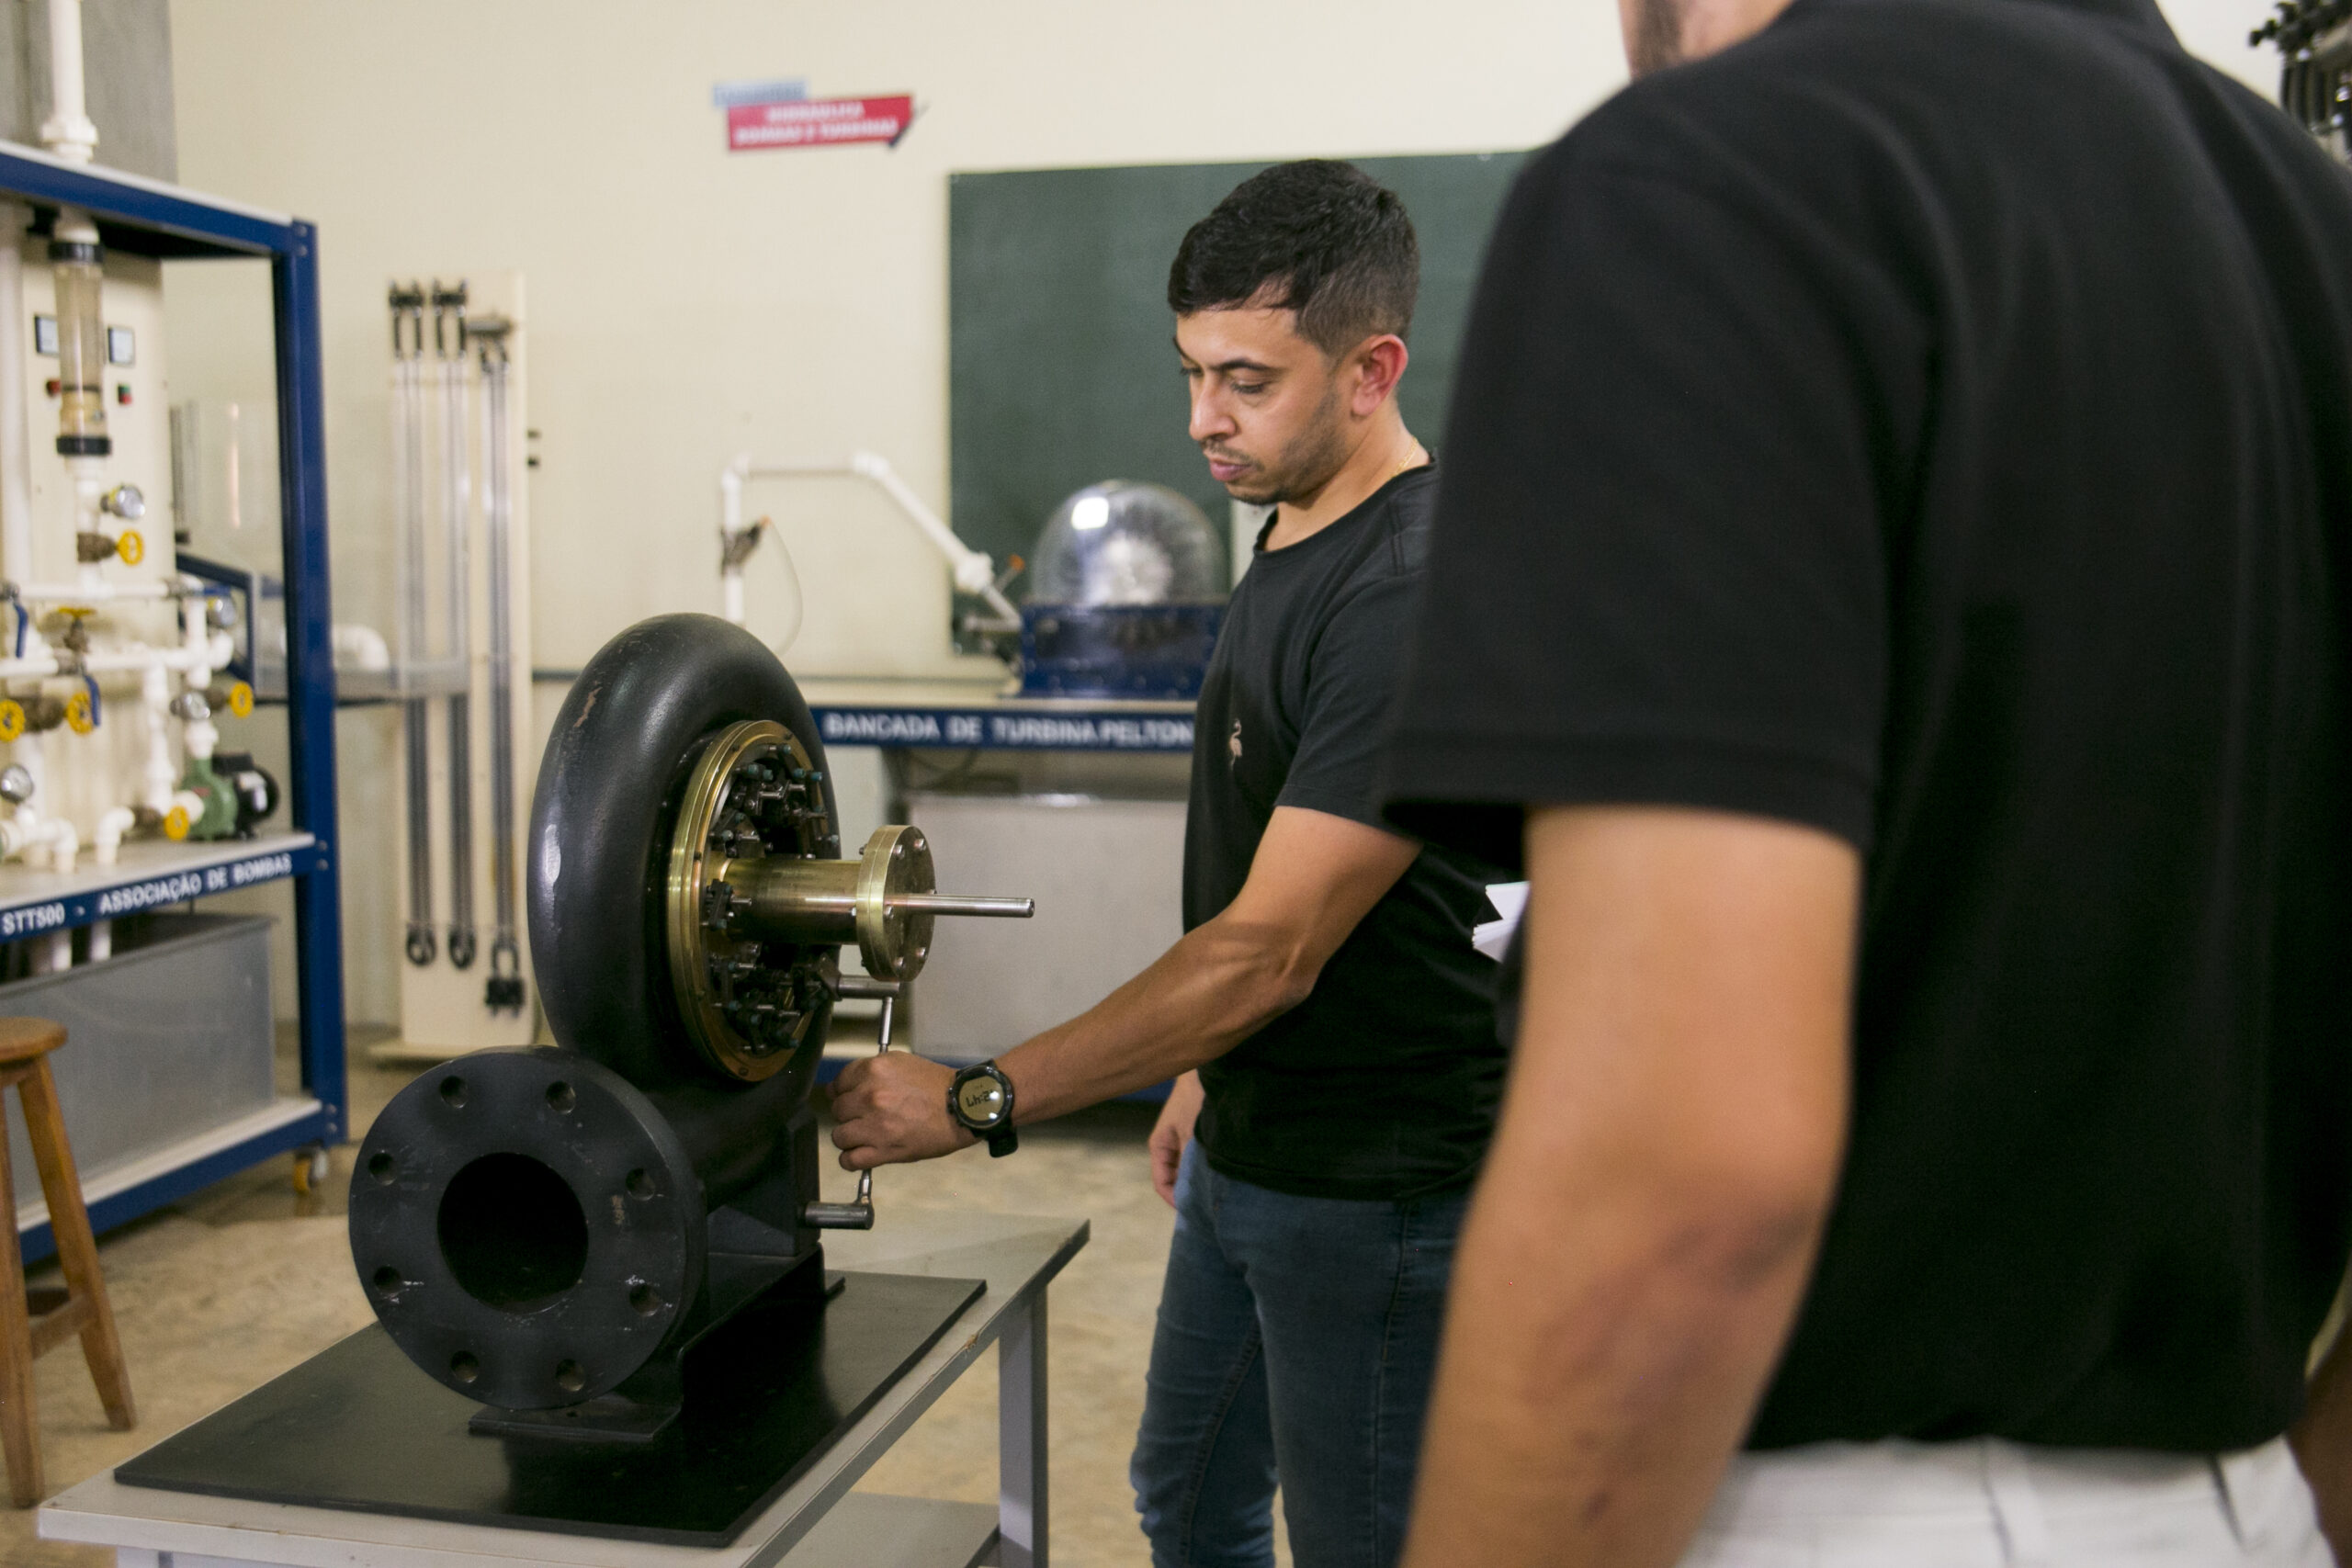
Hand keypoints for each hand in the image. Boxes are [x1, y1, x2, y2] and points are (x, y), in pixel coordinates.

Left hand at [829, 1052, 972, 1169]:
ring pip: (839, 1136)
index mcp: (874, 1070)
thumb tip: (837, 1087)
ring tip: (866, 1136)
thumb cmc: (935, 1085)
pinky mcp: (883, 1151)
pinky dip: (851, 1160)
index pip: (838, 1083)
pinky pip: (849, 1160)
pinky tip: (861, 1154)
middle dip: (849, 1114)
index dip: (844, 1092)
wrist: (962, 1107)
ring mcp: (875, 1125)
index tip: (852, 1099)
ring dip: (850, 1137)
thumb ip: (869, 1071)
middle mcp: (869, 1096)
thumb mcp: (901, 1063)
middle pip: (837, 1110)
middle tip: (867, 1117)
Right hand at [1149, 1071, 1204, 1205]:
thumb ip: (1189, 1164)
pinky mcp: (1195, 1137)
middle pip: (1175, 1180)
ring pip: (1187, 1171)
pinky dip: (1205, 1169)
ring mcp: (1182, 1142)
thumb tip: (1192, 1194)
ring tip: (1216, 1192)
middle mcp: (1169, 1148)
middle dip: (1188, 1193)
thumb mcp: (1190, 1135)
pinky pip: (1197, 1161)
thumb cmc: (1193, 1100)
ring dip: (1198, 1180)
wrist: (1205, 1072)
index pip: (1161, 1184)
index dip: (1175, 1200)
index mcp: (1159, 1147)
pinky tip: (1220, 1174)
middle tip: (1209, 1206)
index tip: (1194, 1211)